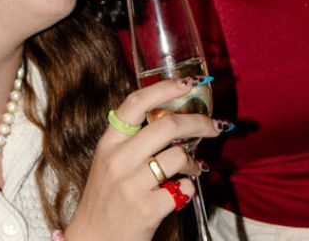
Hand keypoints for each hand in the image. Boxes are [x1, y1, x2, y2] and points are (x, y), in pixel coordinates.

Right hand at [65, 79, 224, 240]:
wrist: (94, 240)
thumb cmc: (108, 199)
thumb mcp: (111, 163)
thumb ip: (135, 141)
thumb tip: (177, 119)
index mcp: (109, 144)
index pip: (136, 103)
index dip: (164, 88)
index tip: (188, 84)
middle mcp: (118, 160)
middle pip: (168, 125)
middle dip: (199, 122)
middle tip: (214, 126)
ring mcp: (131, 185)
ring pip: (179, 156)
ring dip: (194, 162)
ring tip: (193, 168)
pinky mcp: (146, 208)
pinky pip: (183, 188)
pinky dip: (188, 188)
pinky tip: (179, 192)